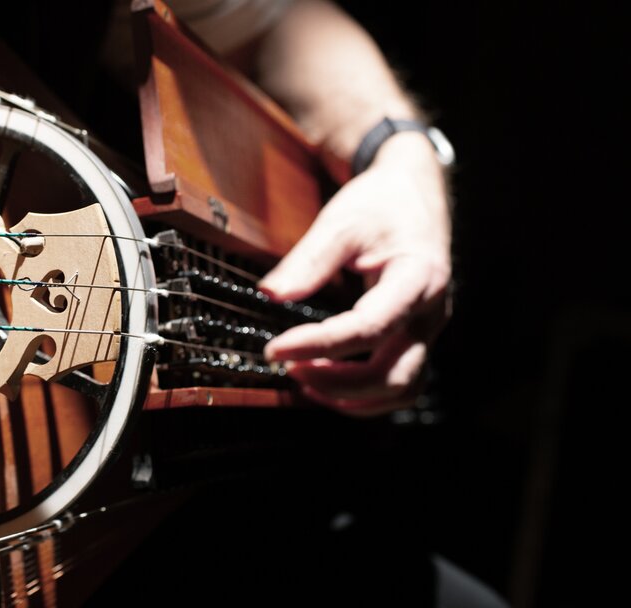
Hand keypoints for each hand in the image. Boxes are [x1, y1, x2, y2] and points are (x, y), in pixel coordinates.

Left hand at [260, 134, 451, 415]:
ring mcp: (426, 330)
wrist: (414, 194)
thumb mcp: (341, 221)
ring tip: (303, 378)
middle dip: (337, 383)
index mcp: (418, 278)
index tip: (274, 349)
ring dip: (351, 397)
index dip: (318, 344)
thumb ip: (308, 259)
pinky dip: (362, 394)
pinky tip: (324, 382)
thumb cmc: (380, 205)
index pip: (369, 327)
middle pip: (393, 375)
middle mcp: (431, 313)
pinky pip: (398, 382)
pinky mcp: (415, 338)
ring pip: (401, 389)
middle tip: (288, 368)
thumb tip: (270, 294)